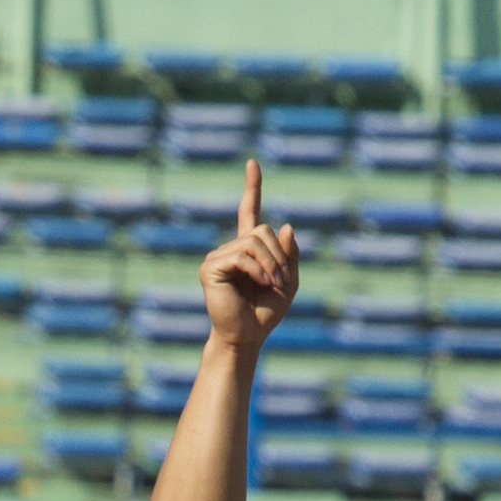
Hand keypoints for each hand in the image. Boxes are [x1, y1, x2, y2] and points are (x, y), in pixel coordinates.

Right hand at [197, 160, 299, 349]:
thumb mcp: (288, 282)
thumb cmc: (265, 313)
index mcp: (248, 249)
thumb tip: (286, 226)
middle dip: (279, 255)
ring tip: (272, 285)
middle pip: (262, 230)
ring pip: (254, 242)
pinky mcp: (210, 268)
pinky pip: (242, 256)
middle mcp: (231, 249)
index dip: (252, 188)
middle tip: (282, 281)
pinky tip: (260, 283)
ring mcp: (218, 257)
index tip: (252, 163)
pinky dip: (258, 270)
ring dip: (272, 264)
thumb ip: (289, 255)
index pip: (249, 212)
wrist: (247, 337)